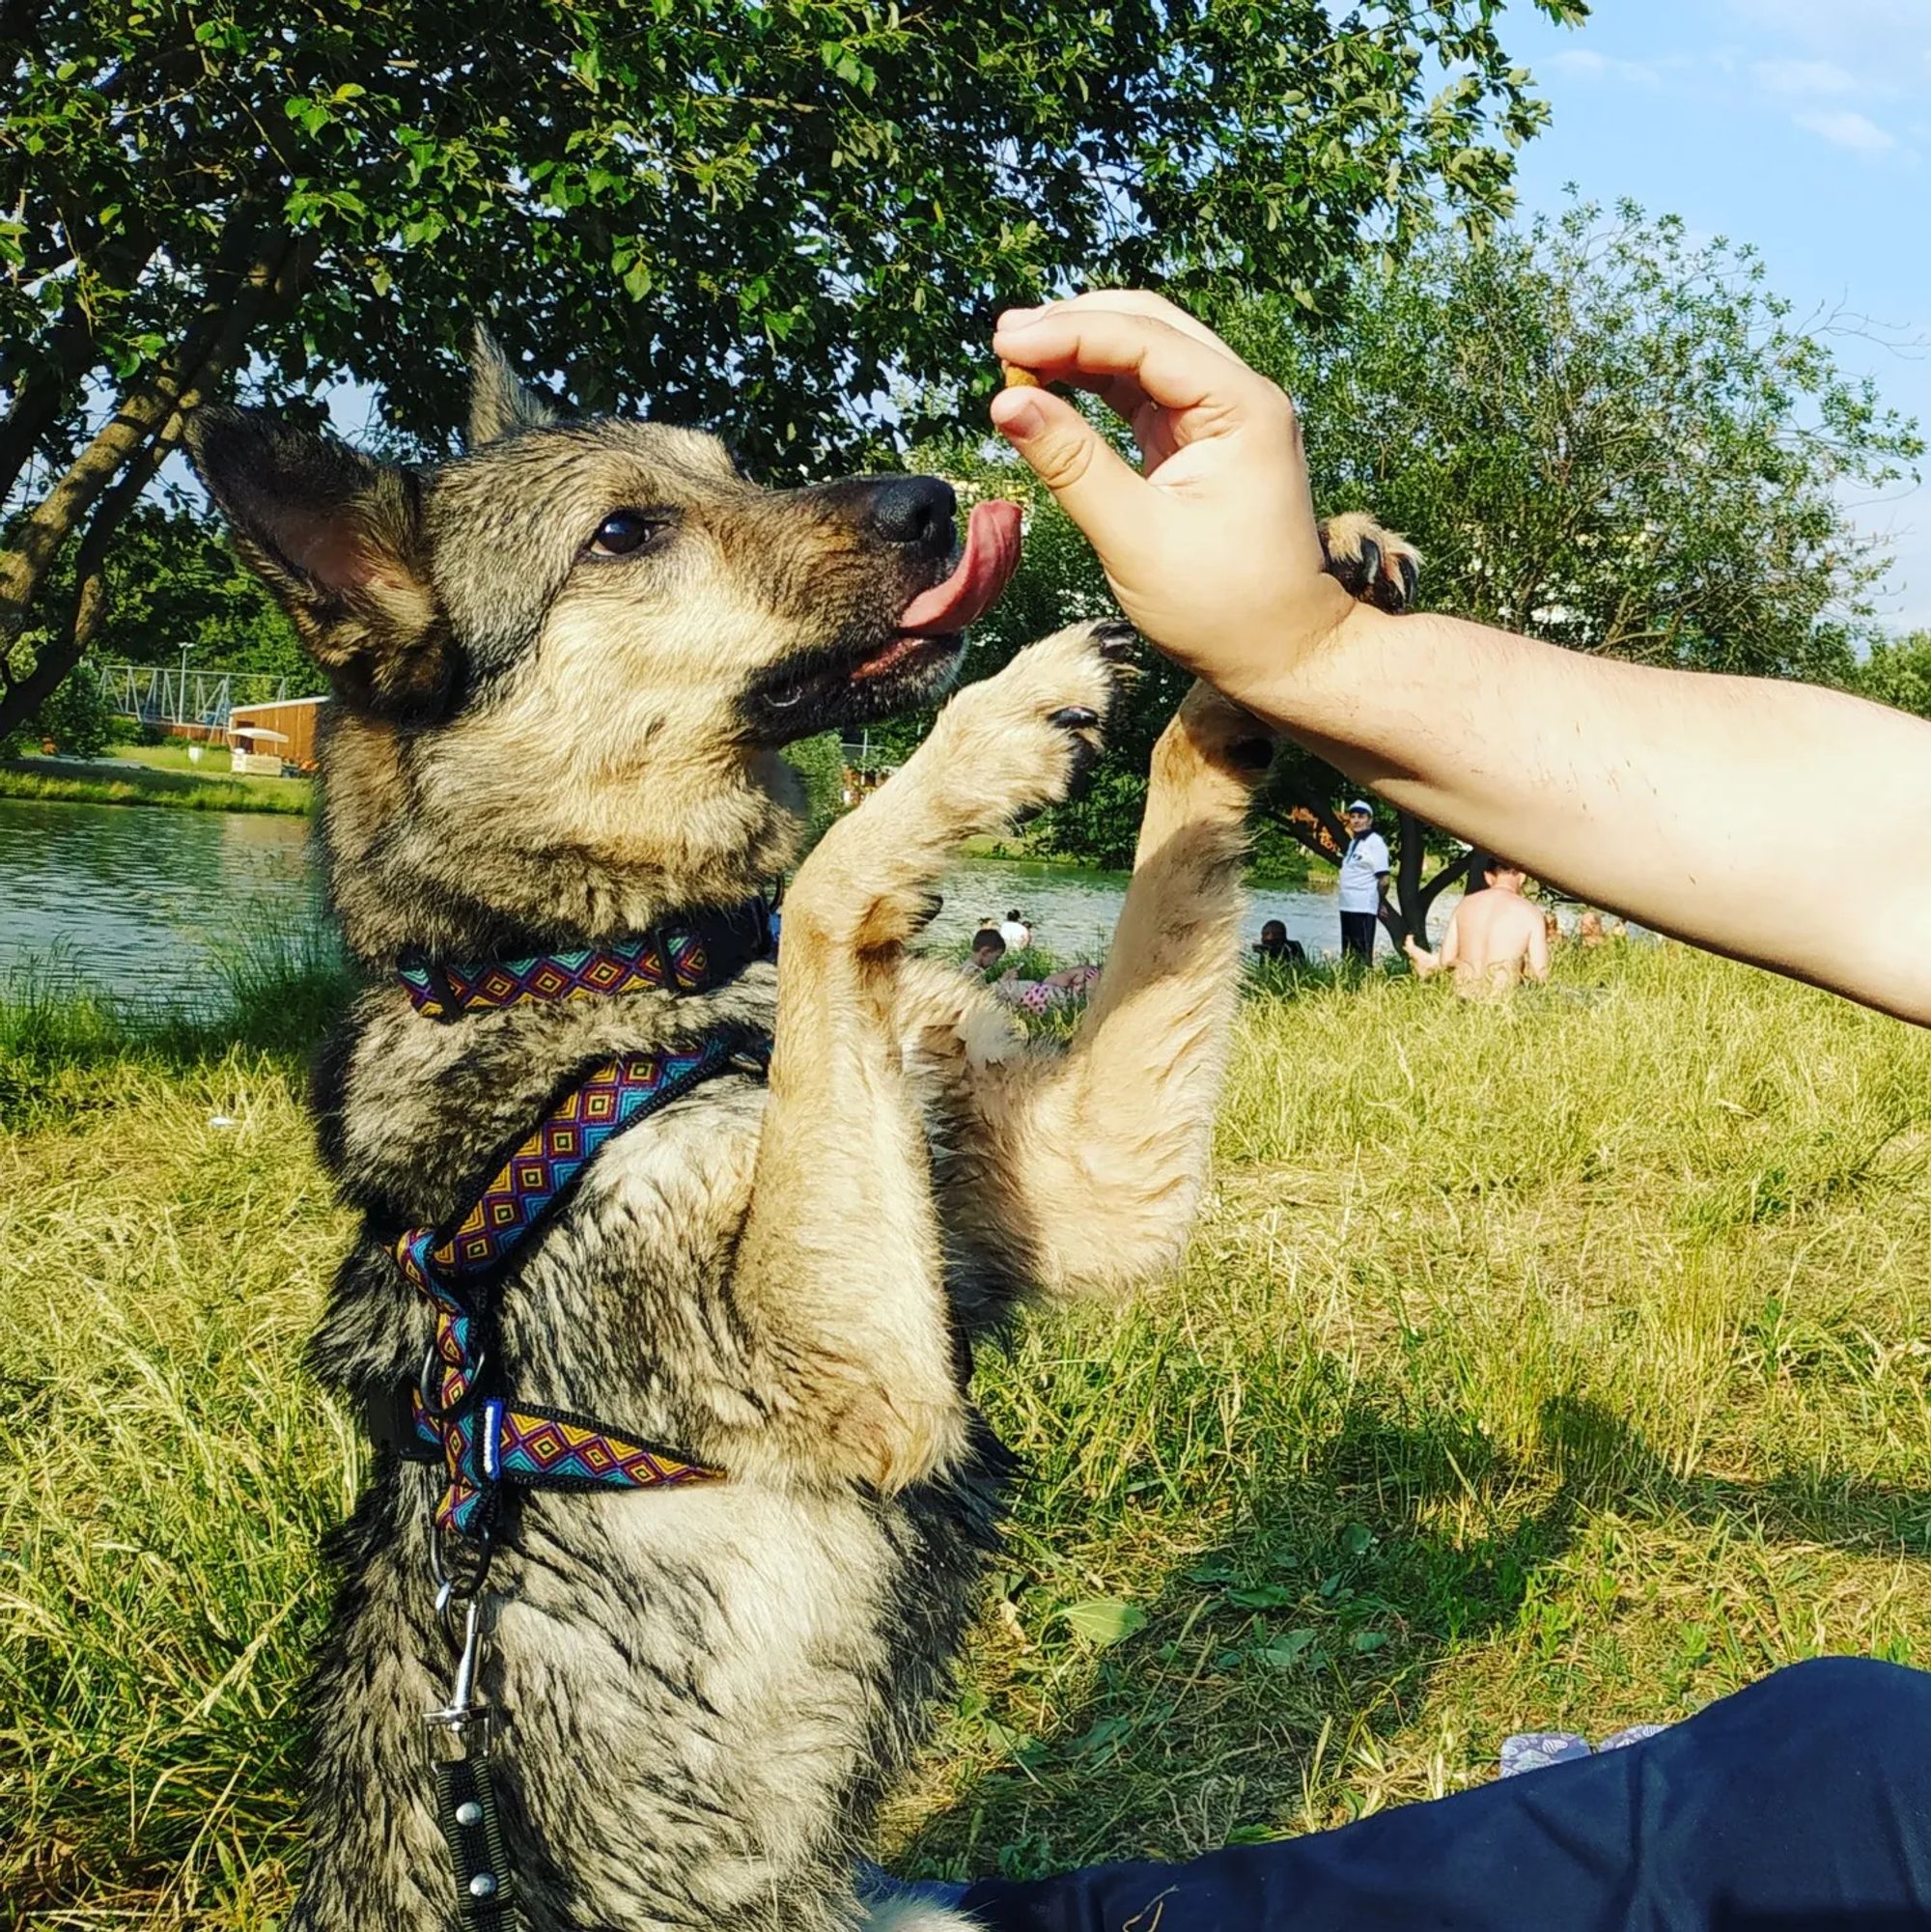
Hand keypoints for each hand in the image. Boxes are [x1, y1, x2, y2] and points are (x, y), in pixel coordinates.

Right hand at [990, 290, 1358, 687]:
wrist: (1280, 652)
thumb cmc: (1220, 606)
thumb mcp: (1134, 537)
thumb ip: (1071, 463)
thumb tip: (1006, 404)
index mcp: (1241, 407)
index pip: (1146, 340)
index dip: (1070, 334)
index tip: (1005, 346)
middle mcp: (1239, 396)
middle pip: (1149, 327)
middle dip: (1075, 325)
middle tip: (1004, 340)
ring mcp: (1222, 416)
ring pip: (1144, 354)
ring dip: (1081, 351)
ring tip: (1016, 360)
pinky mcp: (1200, 441)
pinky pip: (1142, 393)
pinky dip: (1095, 387)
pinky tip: (1050, 388)